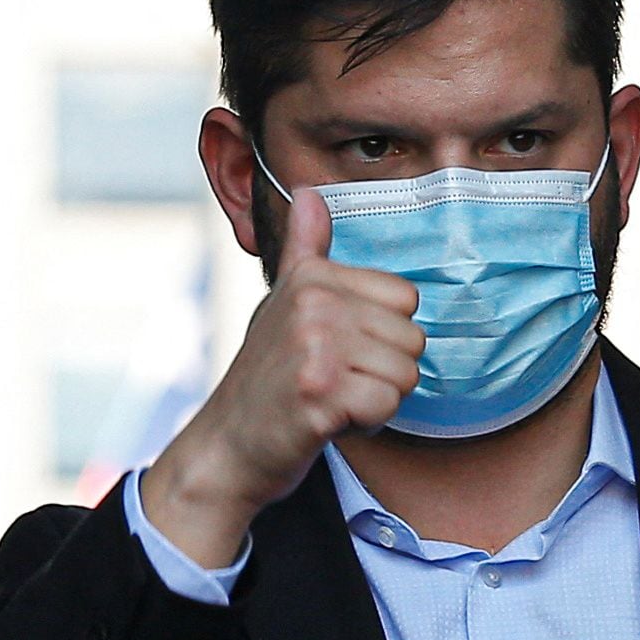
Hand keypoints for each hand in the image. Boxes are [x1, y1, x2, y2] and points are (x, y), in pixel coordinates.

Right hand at [143, 188, 423, 567]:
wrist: (228, 446)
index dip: (380, 334)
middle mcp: (313, 305)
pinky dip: (366, 422)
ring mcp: (314, 349)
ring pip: (406, 373)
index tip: (337, 350)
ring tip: (331, 397)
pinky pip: (388, 405)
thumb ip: (307, 251)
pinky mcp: (319, 395)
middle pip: (412, 338)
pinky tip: (328, 420)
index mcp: (312, 278)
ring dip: (375, 397)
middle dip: (382, 370)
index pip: (405, 298)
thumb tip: (309, 193)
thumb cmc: (266, 378)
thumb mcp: (283, 304)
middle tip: (332, 380)